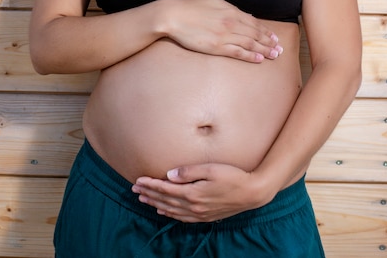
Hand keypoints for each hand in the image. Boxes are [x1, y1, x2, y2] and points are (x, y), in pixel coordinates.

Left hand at [132, 163, 265, 222]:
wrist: (252, 193)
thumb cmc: (233, 176)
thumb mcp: (211, 168)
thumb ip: (189, 171)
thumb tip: (169, 175)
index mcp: (193, 193)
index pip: (165, 189)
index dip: (150, 184)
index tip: (138, 180)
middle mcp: (193, 206)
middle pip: (165, 200)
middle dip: (149, 194)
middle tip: (134, 189)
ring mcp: (199, 213)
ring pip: (171, 210)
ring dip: (156, 204)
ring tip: (144, 199)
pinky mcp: (205, 216)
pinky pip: (182, 218)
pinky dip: (170, 214)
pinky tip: (164, 211)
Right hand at [165, 0, 282, 62]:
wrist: (173, 16)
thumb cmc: (190, 7)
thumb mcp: (212, 1)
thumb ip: (229, 8)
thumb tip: (243, 14)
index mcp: (230, 10)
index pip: (253, 22)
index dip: (265, 30)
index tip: (274, 37)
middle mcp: (231, 23)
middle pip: (255, 34)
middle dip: (269, 41)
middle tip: (280, 49)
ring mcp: (224, 35)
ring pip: (250, 44)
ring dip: (265, 49)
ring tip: (274, 55)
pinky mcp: (216, 47)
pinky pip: (238, 52)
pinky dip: (250, 56)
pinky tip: (259, 58)